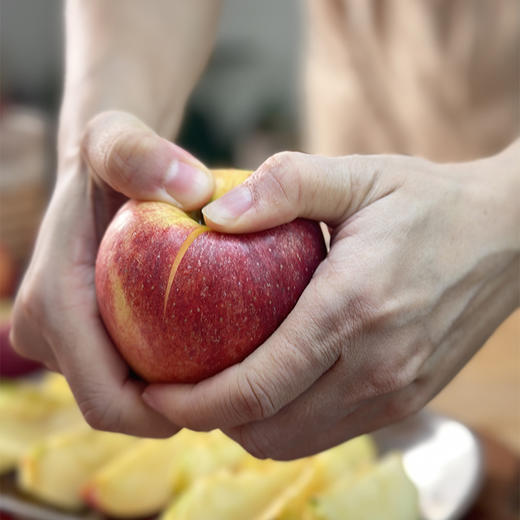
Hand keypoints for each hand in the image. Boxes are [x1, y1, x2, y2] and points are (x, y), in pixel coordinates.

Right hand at [10, 111, 213, 436]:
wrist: (100, 171)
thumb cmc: (111, 159)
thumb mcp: (118, 139)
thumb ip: (140, 154)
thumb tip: (194, 191)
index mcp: (50, 304)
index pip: (104, 397)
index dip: (161, 416)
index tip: (223, 397)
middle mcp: (44, 330)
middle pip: (116, 405)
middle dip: (172, 409)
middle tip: (235, 385)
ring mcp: (60, 338)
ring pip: (122, 394)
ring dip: (170, 394)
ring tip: (225, 370)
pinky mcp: (78, 335)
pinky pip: (125, 370)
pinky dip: (163, 370)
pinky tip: (206, 350)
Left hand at [143, 144, 519, 457]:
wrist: (509, 235)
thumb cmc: (428, 201)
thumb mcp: (357, 175)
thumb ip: (283, 187)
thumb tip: (212, 215)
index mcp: (355, 308)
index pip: (256, 386)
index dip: (193, 401)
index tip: (154, 388)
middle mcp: (378, 365)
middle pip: (270, 429)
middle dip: (210, 419)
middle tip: (178, 385)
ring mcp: (398, 391)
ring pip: (298, 441)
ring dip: (247, 424)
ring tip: (217, 386)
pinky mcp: (409, 398)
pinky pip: (330, 432)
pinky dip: (286, 421)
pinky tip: (271, 384)